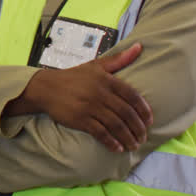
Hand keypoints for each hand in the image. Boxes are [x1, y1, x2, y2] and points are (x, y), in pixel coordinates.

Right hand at [21, 43, 152, 152]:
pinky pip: (100, 133)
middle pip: (126, 113)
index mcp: (107, 80)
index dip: (144, 110)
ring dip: (128, 138)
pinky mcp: (80, 119)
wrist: (46, 88)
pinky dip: (111, 142)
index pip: (132, 96)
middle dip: (138, 128)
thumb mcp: (96, 65)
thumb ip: (119, 59)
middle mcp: (100, 93)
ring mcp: (90, 107)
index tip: (149, 121)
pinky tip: (118, 148)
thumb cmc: (74, 76)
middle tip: (143, 138)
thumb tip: (140, 47)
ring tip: (134, 145)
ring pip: (116, 125)